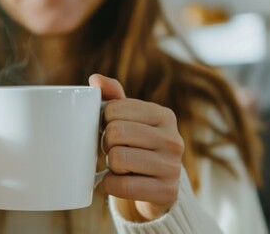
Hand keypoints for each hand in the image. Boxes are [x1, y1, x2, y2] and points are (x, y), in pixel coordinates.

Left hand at [89, 74, 183, 220]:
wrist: (155, 189)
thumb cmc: (136, 147)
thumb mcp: (127, 120)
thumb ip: (112, 97)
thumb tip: (95, 79)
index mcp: (164, 115)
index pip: (114, 109)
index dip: (103, 121)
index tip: (111, 129)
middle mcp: (173, 139)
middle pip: (115, 133)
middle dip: (105, 144)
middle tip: (113, 150)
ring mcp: (173, 166)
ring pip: (118, 158)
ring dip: (110, 165)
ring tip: (119, 166)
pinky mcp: (166, 191)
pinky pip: (122, 185)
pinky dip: (110, 185)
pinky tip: (117, 182)